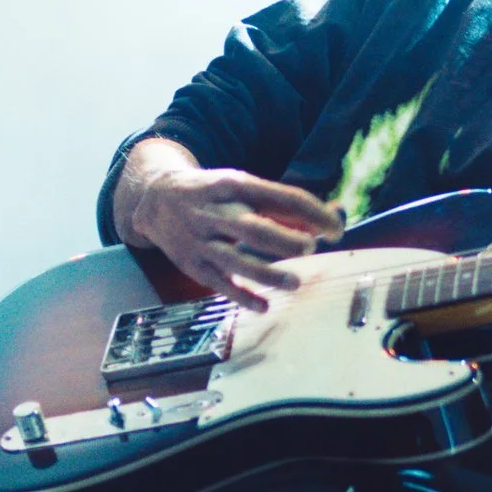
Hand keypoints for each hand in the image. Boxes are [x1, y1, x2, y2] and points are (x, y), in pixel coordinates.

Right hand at [113, 138, 342, 310]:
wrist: (154, 198)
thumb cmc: (214, 194)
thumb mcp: (243, 188)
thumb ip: (285, 206)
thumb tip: (333, 217)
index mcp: (234, 185)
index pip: (280, 196)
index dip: (312, 212)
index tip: (337, 228)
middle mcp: (215, 211)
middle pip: (252, 227)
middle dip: (283, 239)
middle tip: (311, 246)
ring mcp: (201, 240)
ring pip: (235, 260)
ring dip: (267, 273)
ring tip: (295, 282)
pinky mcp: (192, 265)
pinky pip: (218, 284)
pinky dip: (241, 296)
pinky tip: (264, 306)